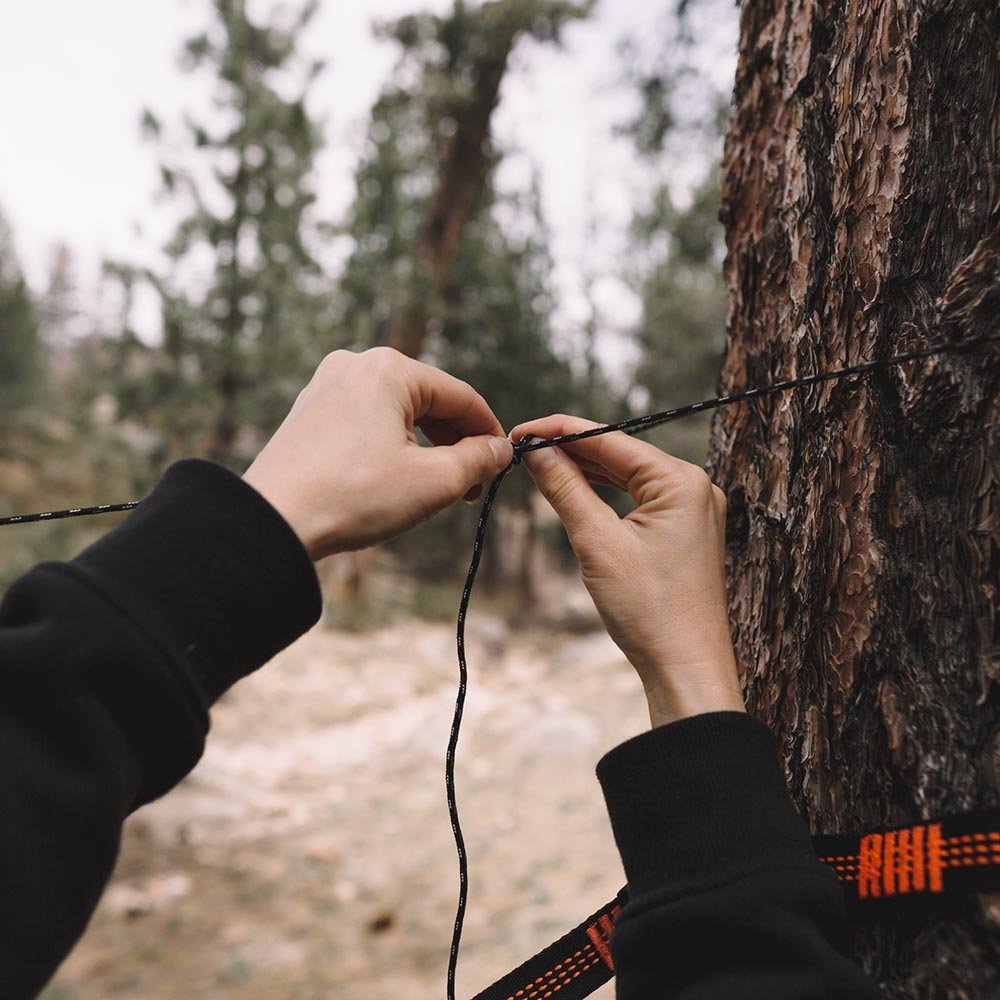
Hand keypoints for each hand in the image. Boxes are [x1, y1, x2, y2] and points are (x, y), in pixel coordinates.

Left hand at [243, 348, 512, 559]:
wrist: (272, 521)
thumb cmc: (352, 497)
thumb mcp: (432, 482)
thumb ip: (476, 460)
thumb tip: (499, 450)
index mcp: (389, 369)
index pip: (460, 397)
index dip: (489, 432)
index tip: (502, 464)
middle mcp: (355, 364)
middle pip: (428, 401)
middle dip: (455, 443)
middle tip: (472, 487)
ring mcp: (326, 387)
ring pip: (397, 413)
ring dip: (425, 448)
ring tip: (437, 490)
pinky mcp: (309, 413)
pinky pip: (366, 423)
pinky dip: (391, 447)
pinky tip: (396, 481)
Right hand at [510, 414, 743, 728]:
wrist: (685, 668)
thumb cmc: (650, 611)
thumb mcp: (597, 543)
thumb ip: (566, 489)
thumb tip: (538, 451)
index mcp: (682, 481)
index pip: (611, 439)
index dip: (561, 431)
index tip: (521, 431)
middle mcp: (694, 488)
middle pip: (620, 454)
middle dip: (571, 450)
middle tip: (522, 448)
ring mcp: (693, 510)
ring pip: (629, 477)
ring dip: (586, 471)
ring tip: (540, 465)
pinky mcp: (685, 532)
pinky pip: (640, 500)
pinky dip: (607, 495)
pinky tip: (576, 490)